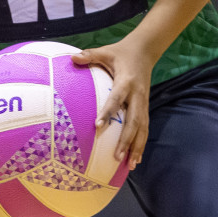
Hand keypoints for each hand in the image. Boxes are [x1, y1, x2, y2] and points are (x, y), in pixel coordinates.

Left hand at [73, 38, 157, 166]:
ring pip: (142, 128)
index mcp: (127, 81)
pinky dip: (141, 143)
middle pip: (134, 121)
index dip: (108, 112)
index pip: (116, 99)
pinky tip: (136, 158)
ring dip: (137, 147)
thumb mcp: (104, 51)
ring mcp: (143, 103)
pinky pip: (144, 128)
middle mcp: (138, 95)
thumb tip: (72, 58)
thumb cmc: (119, 53)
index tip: (98, 126)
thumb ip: (89, 55)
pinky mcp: (145, 107)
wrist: (144, 51)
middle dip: (127, 140)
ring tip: (130, 165)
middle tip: (117, 156)